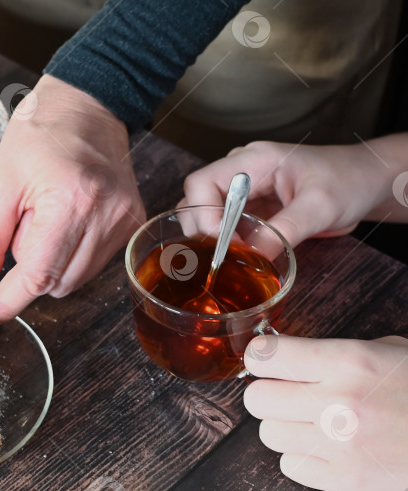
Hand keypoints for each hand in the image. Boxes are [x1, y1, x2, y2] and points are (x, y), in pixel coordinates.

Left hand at [0, 75, 144, 333]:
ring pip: (74, 280)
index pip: (36, 276)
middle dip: (27, 268)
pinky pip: (92, 265)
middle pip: (56, 284)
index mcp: (70, 202)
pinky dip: (70, 254)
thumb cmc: (37, 138)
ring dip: (49, 262)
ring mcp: (126, 222)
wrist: (86, 106)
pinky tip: (67, 220)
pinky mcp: (133, 225)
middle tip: (23, 222)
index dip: (6, 303)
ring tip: (47, 217)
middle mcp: (106, 216)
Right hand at [180, 138, 405, 246]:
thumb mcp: (322, 206)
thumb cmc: (349, 180)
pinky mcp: (248, 210)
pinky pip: (223, 227)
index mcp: (253, 160)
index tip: (221, 243)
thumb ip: (286, 229)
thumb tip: (251, 256)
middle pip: (194, 200)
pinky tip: (236, 259)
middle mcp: (240, 173)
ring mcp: (242, 192)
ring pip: (203, 215)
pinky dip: (223, 245)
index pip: (202, 182)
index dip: (203, 215)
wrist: (365, 183)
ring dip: (208, 240)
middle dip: (200, 231)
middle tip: (222, 258)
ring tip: (228, 260)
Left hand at [244, 335, 407, 490]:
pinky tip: (328, 450)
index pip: (265, 355)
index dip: (261, 357)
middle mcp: (337, 402)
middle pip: (256, 399)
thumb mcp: (390, 353)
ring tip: (316, 424)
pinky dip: (303, 459)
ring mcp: (340, 445)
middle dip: (269, 395)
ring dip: (286, 428)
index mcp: (348, 362)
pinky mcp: (347, 481)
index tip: (269, 361)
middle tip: (291, 395)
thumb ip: (335, 354)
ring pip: (268, 434)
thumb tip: (288, 356)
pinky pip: (290, 467)